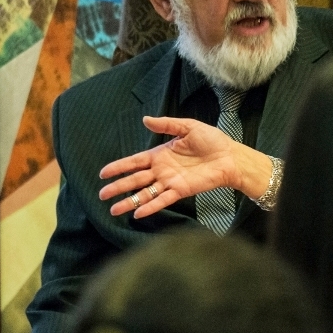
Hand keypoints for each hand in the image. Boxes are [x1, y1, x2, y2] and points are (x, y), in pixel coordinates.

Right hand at [98, 116, 269, 217]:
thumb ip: (167, 124)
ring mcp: (170, 182)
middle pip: (135, 180)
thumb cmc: (212, 140)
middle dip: (118, 187)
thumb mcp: (188, 127)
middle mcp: (162, 170)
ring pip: (145, 193)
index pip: (134, 162)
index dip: (119, 167)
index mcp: (161, 154)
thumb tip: (146, 119)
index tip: (103, 173)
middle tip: (102, 195)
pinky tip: (138, 213)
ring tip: (113, 210)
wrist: (230, 156)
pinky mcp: (181, 191)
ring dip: (129, 201)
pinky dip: (150, 206)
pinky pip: (162, 200)